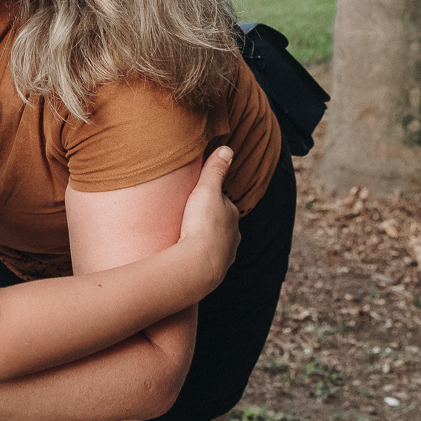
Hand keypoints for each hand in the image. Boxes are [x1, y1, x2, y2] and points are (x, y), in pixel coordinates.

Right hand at [178, 146, 240, 285]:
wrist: (198, 265)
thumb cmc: (202, 225)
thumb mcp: (206, 190)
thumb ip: (215, 170)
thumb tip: (228, 149)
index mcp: (232, 215)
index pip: (223, 202)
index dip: (210, 197)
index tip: (196, 195)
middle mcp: (233, 236)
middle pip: (220, 223)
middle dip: (208, 219)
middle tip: (189, 215)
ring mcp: (225, 255)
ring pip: (215, 242)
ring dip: (204, 238)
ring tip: (187, 235)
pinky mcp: (213, 271)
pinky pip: (207, 259)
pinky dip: (200, 255)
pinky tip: (188, 254)